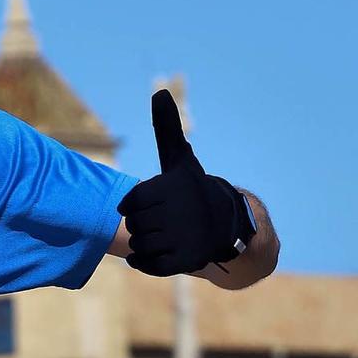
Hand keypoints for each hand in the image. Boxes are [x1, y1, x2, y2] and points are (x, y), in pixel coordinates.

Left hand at [116, 87, 252, 276]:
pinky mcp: (187, 261)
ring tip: (162, 236)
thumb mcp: (180, 160)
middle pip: (134, 225)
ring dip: (145, 244)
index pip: (130, 203)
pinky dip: (145, 262)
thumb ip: (167, 129)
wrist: (227, 225)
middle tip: (162, 222)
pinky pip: (149, 265)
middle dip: (143, 225)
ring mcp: (184, 238)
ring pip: (140, 245)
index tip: (154, 204)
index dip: (137, 206)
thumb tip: (159, 91)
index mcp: (171, 187)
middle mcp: (179, 212)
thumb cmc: (193, 191)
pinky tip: (152, 254)